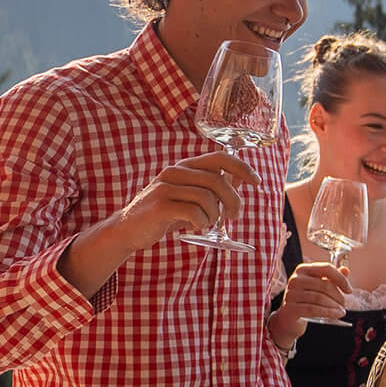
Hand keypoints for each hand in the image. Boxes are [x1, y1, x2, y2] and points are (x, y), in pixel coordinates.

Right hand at [117, 151, 251, 250]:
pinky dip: (201, 223)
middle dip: (234, 202)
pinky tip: (194, 226)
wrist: (129, 229)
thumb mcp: (189, 196)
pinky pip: (195, 213)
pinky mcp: (161, 206)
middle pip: (218, 181)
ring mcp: (166, 188)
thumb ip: (212, 186)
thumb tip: (241, 177)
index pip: (219, 157)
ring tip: (205, 222)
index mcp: (185, 167)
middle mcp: (175, 172)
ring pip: (208, 199)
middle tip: (233, 217)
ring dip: (214, 216)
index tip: (256, 182)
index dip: (242, 168)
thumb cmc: (165, 213)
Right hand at [271, 259, 348, 344]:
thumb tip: (346, 270)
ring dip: (334, 306)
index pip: (326, 268)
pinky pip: (313, 309)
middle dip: (338, 296)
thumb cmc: (306, 301)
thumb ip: (332, 279)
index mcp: (303, 270)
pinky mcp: (290, 308)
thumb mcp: (319, 288)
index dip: (341, 279)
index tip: (349, 290)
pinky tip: (336, 315)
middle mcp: (295, 279)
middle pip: (324, 285)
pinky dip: (328, 313)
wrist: (289, 320)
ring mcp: (291, 294)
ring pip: (319, 298)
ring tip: (341, 311)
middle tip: (344, 304)